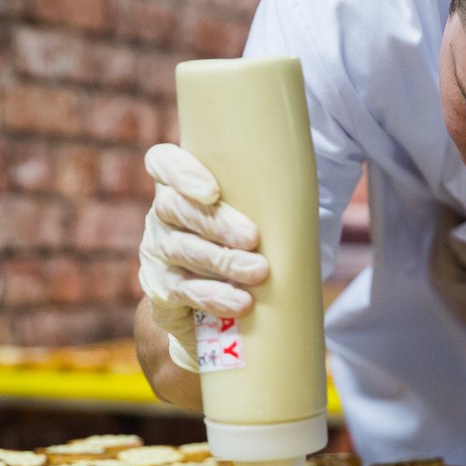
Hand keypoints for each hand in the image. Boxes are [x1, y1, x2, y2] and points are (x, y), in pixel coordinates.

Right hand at [138, 144, 269, 370]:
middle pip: (175, 208)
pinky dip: (214, 296)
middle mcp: (163, 214)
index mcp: (180, 184)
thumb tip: (307, 192)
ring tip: (258, 272)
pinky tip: (240, 302)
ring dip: (221, 261)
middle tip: (253, 238)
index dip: (180, 172)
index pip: (163, 163)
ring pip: (180, 249)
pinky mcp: (161, 289)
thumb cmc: (253, 241)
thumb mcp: (260, 211)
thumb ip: (268, 196)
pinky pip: (182, 290)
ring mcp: (157, 251)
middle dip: (216, 223)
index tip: (213, 191)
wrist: (231, 297)